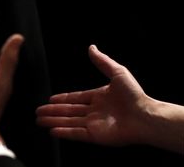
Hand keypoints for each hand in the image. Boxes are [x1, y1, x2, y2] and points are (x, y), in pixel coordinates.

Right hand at [36, 45, 183, 152]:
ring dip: (53, 121)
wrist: (146, 116)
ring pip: (69, 122)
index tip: (50, 99)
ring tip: (39, 120)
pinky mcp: (96, 136)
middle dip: (52, 111)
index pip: (76, 98)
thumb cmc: (135, 95)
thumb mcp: (117, 72)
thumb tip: (91, 47)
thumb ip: (102, 61)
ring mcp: (94, 124)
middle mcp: (95, 111)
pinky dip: (64, 132)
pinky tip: (52, 131)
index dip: (62, 99)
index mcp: (99, 97)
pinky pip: (76, 134)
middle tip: (37, 112)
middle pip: (69, 111)